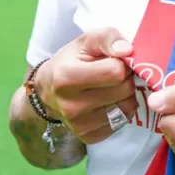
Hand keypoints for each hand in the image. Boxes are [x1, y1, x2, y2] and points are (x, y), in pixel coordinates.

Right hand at [34, 28, 139, 143]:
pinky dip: (121, 109)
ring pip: (128, 107)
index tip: (114, 60)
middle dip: (126, 78)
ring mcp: (80, 125)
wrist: (47, 93)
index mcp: (66, 77)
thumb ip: (107, 37)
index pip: (116, 71)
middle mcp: (71, 106)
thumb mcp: (84, 41)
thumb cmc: (69, 62)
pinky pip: (123, 121)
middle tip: (114, 72)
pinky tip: (108, 101)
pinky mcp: (90, 137)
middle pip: (124, 89)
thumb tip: (127, 50)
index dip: (121, 62)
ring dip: (126, 94)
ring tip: (111, 86)